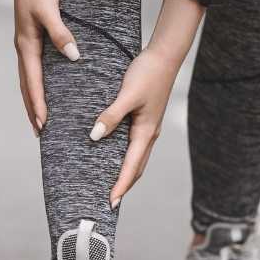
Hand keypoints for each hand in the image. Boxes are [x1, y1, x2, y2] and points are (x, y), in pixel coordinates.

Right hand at [12, 0, 79, 135]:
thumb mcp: (50, 9)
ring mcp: (25, 40)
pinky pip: (33, 65)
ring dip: (32, 97)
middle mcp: (23, 45)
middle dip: (32, 108)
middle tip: (39, 131)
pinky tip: (43, 85)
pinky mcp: (31, 34)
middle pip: (27, 85)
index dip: (38, 104)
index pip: (33, 81)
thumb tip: (73, 56)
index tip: (43, 124)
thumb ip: (61, 33)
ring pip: (28, 77)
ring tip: (38, 116)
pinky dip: (36, 81)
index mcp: (27, 43)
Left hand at [87, 46, 181, 206]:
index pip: (131, 167)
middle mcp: (148, 134)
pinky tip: (112, 155)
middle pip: (135, 168)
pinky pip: (133, 145)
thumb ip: (111, 116)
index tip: (111, 203)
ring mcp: (148, 127)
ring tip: (111, 186)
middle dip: (124, 186)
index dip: (121, 186)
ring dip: (125, 173)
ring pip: (136, 158)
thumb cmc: (147, 74)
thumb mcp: (127, 95)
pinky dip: (125, 157)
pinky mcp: (144, 119)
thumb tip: (95, 136)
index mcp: (146, 132)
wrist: (164, 57)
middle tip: (109, 203)